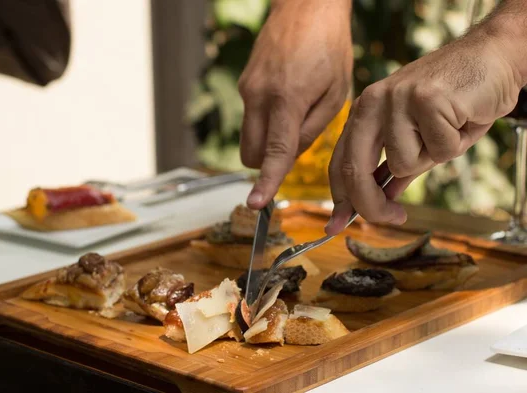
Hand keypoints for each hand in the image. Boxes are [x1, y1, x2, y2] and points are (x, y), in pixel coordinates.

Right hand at [239, 0, 352, 208]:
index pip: (275, 152)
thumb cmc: (329, 47)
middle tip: (295, 144)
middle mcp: (259, 96)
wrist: (306, 6)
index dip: (266, 182)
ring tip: (293, 116)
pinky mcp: (244, 83)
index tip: (256, 203)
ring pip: (248, 138)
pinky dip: (266, 122)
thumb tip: (291, 154)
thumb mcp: (336, 92)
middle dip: (268, 163)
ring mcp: (247, 88)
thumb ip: (312, 129)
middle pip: (252, 154)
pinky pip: (250, 117)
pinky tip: (286, 98)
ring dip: (267, 143)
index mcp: (287, 99)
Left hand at [326, 13, 525, 234]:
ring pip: (403, 164)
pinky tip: (461, 118)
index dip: (339, 199)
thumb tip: (379, 202)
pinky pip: (438, 150)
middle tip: (394, 218)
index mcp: (363, 112)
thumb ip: (394, 167)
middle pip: (356, 170)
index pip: (340, 162)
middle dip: (372, 205)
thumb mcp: (417, 138)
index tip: (336, 225)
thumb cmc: (454, 100)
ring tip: (447, 130)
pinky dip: (456, 143)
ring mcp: (396, 99)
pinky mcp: (425, 98)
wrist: (492, 58)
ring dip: (432, 158)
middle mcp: (371, 103)